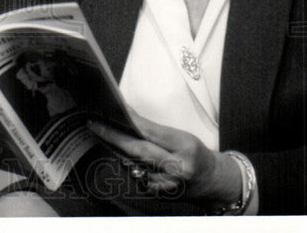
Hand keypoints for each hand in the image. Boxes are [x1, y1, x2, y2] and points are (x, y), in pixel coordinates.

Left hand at [87, 111, 240, 208]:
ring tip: (98, 134)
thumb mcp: (182, 136)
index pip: (151, 133)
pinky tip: (114, 153)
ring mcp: (169, 185)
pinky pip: (136, 177)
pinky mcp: (161, 195)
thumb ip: (156, 132)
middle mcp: (177, 168)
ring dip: (114, 150)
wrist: (212, 181)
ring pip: (134, 165)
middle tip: (94, 124)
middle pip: (139, 151)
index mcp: (185, 147)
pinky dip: (125, 164)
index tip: (115, 110)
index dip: (130, 121)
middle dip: (114, 137)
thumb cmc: (194, 153)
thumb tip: (128, 119)